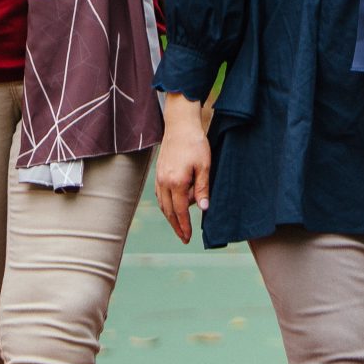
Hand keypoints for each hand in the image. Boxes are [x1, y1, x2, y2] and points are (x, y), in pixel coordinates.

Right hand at [154, 108, 211, 243]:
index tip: (187, 237)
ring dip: (170, 216)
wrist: (180, 125)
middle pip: (168, 211)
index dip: (184, 226)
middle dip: (176, 226)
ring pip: (162, 204)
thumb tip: (203, 209)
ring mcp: (158, 177)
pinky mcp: (158, 172)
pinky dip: (165, 204)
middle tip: (183, 237)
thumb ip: (202, 188)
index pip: (179, 211)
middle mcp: (163, 182)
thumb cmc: (195, 144)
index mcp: (176, 182)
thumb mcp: (205, 166)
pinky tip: (172, 207)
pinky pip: (160, 194)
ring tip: (180, 225)